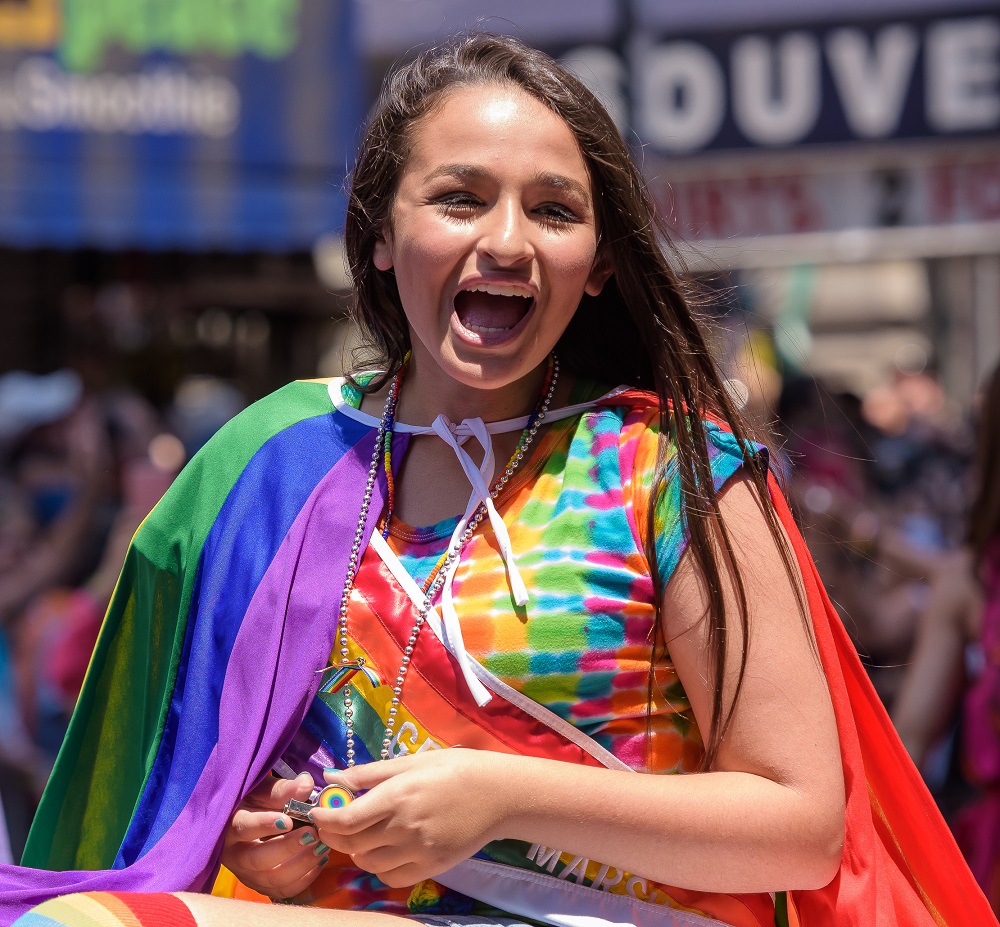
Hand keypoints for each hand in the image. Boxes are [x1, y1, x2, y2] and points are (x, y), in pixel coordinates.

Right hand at [221, 773, 331, 899]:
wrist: (252, 820)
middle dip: (287, 848)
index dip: (264, 825)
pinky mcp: (263, 886)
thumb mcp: (263, 791)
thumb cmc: (256, 802)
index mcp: (230, 827)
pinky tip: (320, 860)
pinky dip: (305, 878)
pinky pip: (284, 891)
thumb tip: (306, 784)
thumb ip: (282, 789)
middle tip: (312, 834)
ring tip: (321, 846)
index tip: (288, 820)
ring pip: (272, 879)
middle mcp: (235, 855)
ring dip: (300, 864)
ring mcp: (248, 875)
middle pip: (257, 859)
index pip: (243, 828)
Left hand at [312, 750, 508, 887]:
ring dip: (356, 850)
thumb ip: (369, 773)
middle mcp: (404, 827)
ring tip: (363, 834)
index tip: (316, 812)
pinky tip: (384, 850)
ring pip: (368, 863)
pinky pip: (390, 877)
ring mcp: (418, 851)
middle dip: (335, 834)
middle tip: (335, 822)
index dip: (324, 819)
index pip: (346, 819)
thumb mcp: (412, 761)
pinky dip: (379, 867)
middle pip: (352, 842)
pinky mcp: (431, 867)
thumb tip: (332, 777)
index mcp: (397, 795)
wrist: (498, 793)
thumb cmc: (454, 769)